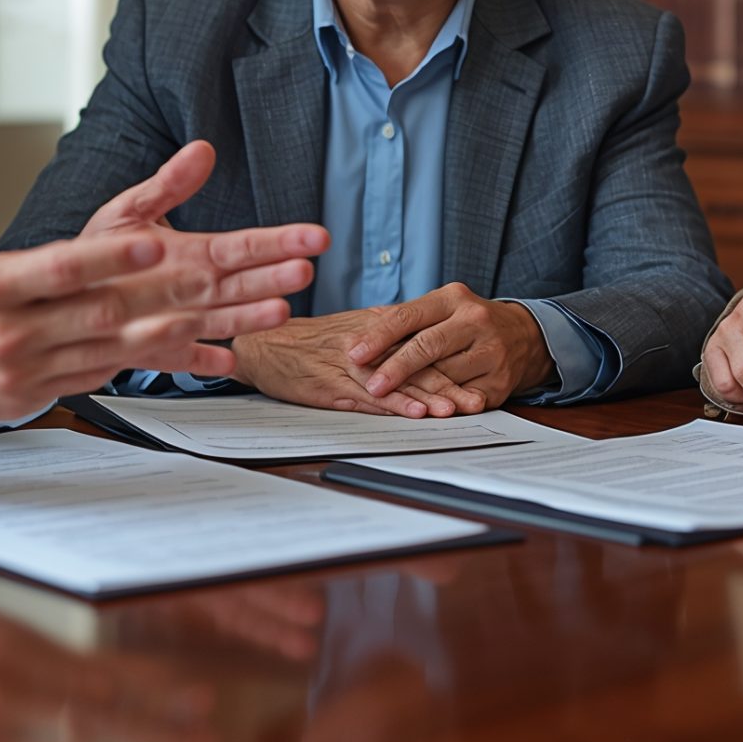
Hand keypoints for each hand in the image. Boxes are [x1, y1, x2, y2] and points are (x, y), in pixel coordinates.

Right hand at [0, 136, 328, 434]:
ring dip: (172, 335)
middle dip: (167, 294)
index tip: (159, 240)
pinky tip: (181, 352)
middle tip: (223, 277)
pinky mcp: (24, 397)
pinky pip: (93, 377)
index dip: (113, 256)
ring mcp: (20, 370)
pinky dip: (138, 364)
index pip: (61, 268)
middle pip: (101, 310)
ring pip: (109, 350)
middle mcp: (8, 332)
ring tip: (228, 323)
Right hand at [231, 308, 489, 417]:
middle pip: (418, 364)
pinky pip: (370, 394)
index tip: (478, 379)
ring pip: (399, 379)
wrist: (263, 346)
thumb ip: (381, 343)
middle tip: (478, 401)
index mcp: (375, 329)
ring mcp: (352, 363)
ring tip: (456, 410)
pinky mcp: (333, 383)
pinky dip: (395, 403)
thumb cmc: (306, 345)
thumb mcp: (349, 337)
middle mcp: (369, 343)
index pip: (422, 347)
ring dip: (430, 396)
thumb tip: (414, 352)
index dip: (452, 364)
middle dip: (450, 385)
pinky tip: (416, 412)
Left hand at [346, 284, 555, 410]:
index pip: (409, 316)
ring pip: (445, 375)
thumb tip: (359, 338)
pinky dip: (443, 405)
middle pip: (428, 346)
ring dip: (416, 391)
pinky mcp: (500, 382)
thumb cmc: (469, 322)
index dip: (379, 336)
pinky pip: (465, 398)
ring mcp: (491, 352)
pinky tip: (426, 412)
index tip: (355, 353)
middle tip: (371, 385)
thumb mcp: (442, 308)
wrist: (524, 336)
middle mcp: (475, 321)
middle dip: (395, 368)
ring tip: (390, 401)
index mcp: (453, 298)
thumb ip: (406, 321)